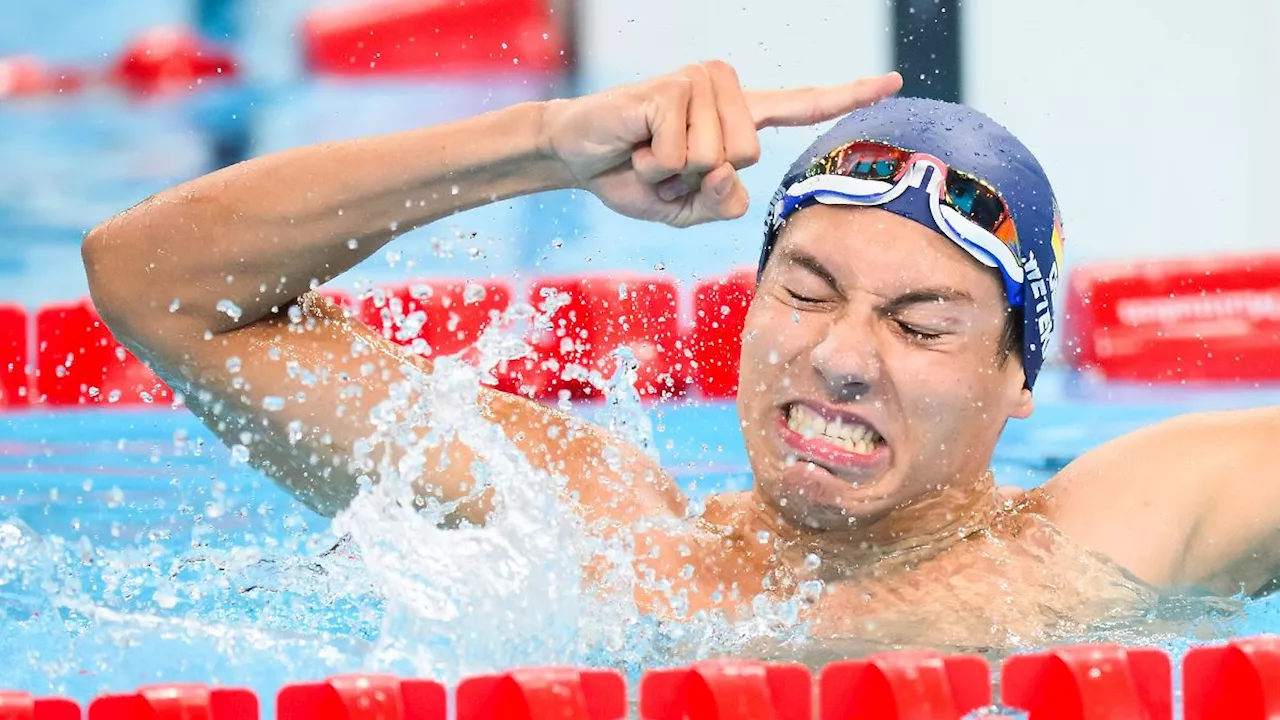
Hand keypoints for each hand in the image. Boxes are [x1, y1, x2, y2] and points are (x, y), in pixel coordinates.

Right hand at [539, 61, 902, 227]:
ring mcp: (700, 81)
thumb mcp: (687, 208)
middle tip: (663, 166)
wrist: (577, 154)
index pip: (801, 104)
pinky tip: (634, 145)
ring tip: (648, 154)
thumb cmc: (635, 178)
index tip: (894, 81)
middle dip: (698, 180)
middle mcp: (726, 88)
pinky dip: (651, 165)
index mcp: (739, 115)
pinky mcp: (672, 86)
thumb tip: (727, 172)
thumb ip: (720, 205)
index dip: (847, 95)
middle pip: (746, 157)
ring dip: (671, 174)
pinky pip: (679, 152)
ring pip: (715, 157)